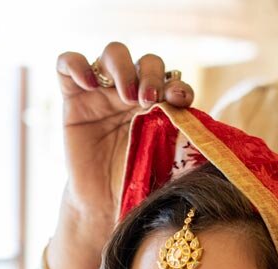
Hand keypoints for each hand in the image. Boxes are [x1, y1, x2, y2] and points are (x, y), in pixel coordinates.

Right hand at [56, 43, 195, 221]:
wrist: (104, 205)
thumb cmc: (138, 184)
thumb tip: (209, 133)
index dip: (177, 84)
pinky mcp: (73, 97)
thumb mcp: (166, 163)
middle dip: (151, 75)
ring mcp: (102, 92)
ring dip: (123, 68)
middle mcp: (132, 92)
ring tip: (126, 96)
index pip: (171, 79)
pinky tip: (88, 83)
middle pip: (145, 61)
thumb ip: (182, 141)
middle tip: (148, 100)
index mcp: (158, 103)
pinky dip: (77, 65)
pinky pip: (68, 63)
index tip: (180, 99)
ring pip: (113, 54)